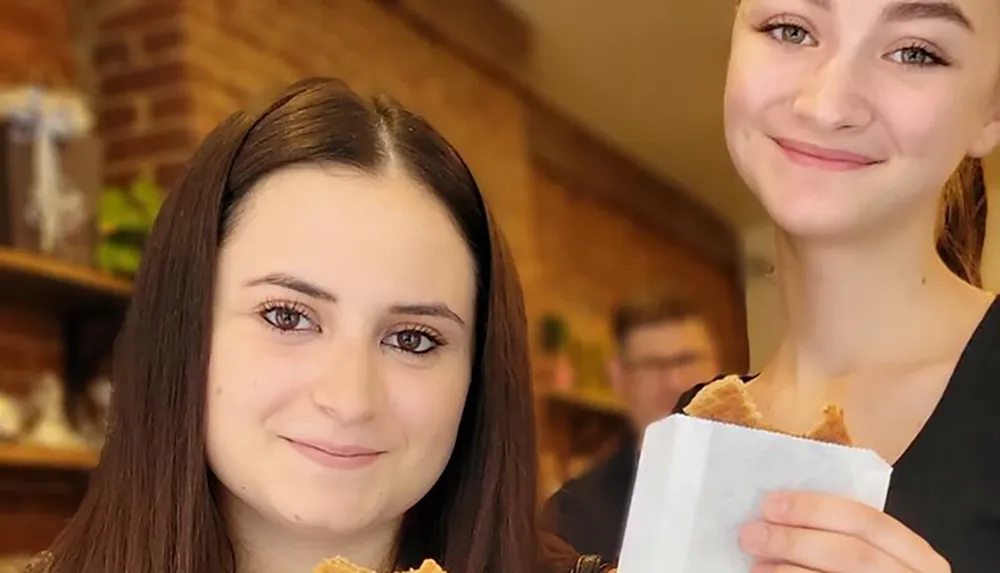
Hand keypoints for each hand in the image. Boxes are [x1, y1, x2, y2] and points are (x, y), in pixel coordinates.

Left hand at [738, 491, 949, 572]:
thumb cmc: (861, 570)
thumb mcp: (867, 552)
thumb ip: (840, 535)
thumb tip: (782, 511)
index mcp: (919, 559)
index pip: (868, 521)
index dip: (816, 509)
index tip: (770, 503)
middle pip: (853, 555)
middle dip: (796, 541)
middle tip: (751, 535)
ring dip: (790, 571)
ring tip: (756, 562)